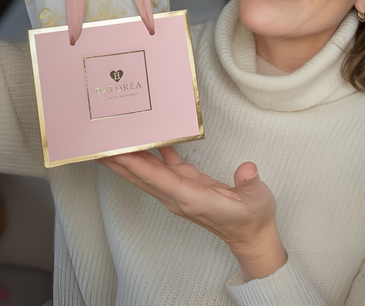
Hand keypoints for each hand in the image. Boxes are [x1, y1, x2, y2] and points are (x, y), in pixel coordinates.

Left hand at [97, 146, 286, 280]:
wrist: (252, 235)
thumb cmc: (252, 218)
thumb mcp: (257, 200)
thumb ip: (249, 184)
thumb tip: (246, 170)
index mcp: (192, 199)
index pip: (158, 180)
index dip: (137, 165)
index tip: (117, 153)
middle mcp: (179, 196)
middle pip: (142, 177)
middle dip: (119, 162)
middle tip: (98, 145)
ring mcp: (181, 191)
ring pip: (149, 172)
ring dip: (129, 158)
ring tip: (112, 141)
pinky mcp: (188, 185)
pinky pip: (165, 166)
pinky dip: (155, 153)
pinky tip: (151, 138)